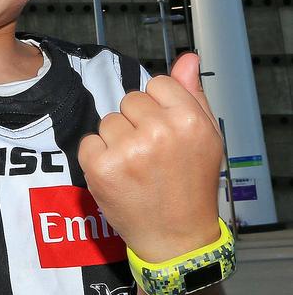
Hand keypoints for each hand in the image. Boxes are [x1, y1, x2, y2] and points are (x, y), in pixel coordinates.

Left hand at [77, 53, 222, 262]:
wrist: (176, 237)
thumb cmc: (191, 185)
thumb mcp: (206, 137)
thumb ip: (193, 95)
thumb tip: (187, 57)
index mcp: (188, 120)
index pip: (157, 84)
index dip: (158, 108)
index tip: (164, 131)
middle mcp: (158, 132)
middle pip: (129, 100)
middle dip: (136, 122)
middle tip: (151, 154)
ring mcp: (128, 150)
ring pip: (108, 120)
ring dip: (116, 140)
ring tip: (136, 167)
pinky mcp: (101, 167)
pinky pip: (89, 141)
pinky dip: (97, 156)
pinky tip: (118, 175)